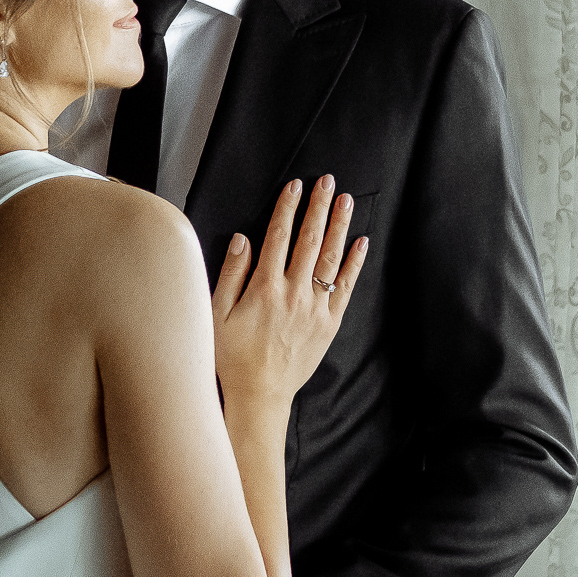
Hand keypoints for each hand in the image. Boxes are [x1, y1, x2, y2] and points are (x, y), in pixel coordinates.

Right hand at [212, 176, 368, 408]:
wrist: (260, 394)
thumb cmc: (232, 356)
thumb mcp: (216, 314)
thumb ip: (231, 273)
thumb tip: (243, 238)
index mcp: (264, 287)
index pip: (278, 236)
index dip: (287, 208)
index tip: (294, 186)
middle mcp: (294, 292)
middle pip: (309, 239)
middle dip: (318, 207)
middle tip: (327, 181)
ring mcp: (315, 307)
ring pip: (330, 257)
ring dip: (339, 226)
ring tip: (345, 201)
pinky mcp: (329, 323)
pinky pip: (345, 286)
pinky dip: (354, 262)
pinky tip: (361, 242)